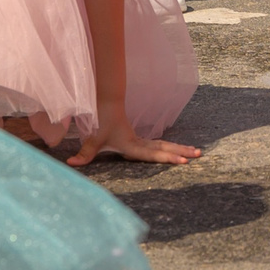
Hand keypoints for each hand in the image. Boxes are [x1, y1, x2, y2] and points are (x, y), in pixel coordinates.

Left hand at [68, 104, 200, 167]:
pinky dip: (173, 147)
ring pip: (166, 145)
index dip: (168, 158)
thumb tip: (71, 164)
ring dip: (181, 148)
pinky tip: (184, 150)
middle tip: (197, 155)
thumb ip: (84, 154)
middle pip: (164, 148)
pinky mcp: (142, 140)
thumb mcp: (92, 140)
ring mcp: (143, 140)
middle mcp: (140, 143)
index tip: (182, 160)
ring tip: (198, 152)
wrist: (106, 105)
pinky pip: (161, 144)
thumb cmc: (100, 123)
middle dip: (181, 152)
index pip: (152, 154)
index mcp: (131, 145)